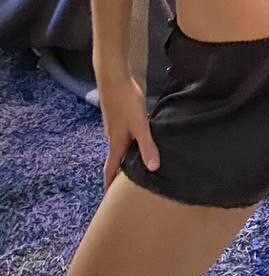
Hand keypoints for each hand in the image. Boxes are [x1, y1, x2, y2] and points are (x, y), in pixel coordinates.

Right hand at [99, 74, 160, 192]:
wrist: (113, 78)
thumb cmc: (126, 102)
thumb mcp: (140, 125)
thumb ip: (147, 146)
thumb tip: (153, 168)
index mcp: (116, 143)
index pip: (110, 168)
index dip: (109, 184)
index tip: (109, 198)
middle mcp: (112, 137)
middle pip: (115, 159)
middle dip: (119, 172)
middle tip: (127, 185)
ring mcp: (113, 126)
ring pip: (120, 146)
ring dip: (126, 156)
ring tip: (136, 163)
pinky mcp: (117, 115)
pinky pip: (123, 134)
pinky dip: (129, 142)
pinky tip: (140, 138)